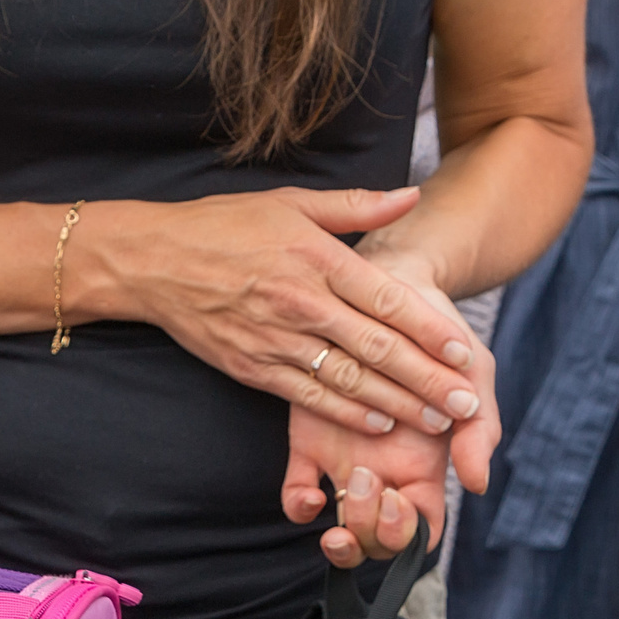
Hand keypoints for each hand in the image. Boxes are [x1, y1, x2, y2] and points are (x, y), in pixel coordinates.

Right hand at [89, 187, 483, 440]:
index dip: (429, 330)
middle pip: (377, 349)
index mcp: (316, 259)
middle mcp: (300, 303)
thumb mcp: (290, 202)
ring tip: (436, 420)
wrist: (152, 261)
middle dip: (427, 380)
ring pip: (348, 379)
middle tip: (466, 403)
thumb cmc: (223, 226)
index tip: (464, 352)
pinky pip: (307, 395)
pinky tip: (379, 422)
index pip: (387, 299)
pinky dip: (345, 411)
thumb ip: (356, 206)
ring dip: (397, 403)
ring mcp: (274, 340)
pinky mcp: (251, 366)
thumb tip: (412, 196)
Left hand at [282, 258, 496, 565]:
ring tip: (347, 484)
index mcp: (426, 468)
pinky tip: (309, 496)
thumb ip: (480, 429)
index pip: (421, 532)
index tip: (402, 500)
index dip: (409, 534)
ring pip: (339, 530)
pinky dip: (300, 506)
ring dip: (340, 529)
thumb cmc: (439, 337)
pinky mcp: (307, 444)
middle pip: (377, 542)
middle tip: (371, 490)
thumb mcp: (472, 375)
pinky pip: (298, 495)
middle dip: (372, 535)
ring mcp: (344, 463)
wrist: (389, 290)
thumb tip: (476, 486)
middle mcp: (384, 474)